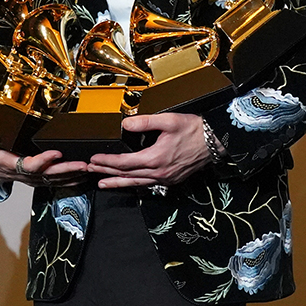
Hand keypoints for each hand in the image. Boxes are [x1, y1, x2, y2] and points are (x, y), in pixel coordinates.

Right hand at [0, 129, 88, 188]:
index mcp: (11, 165)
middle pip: (48, 175)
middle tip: (82, 164)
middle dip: (66, 170)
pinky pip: (55, 182)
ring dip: (72, 175)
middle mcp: (24, 174)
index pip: (29, 165)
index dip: (43, 160)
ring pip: (54, 179)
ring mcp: (32, 178)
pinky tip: (82, 176)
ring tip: (88, 169)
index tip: (56, 152)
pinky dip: (70, 179)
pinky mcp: (37, 178)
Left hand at [88, 112, 210, 189]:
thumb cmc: (193, 130)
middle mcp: (159, 172)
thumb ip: (145, 122)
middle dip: (106, 172)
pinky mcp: (171, 180)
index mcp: (156, 158)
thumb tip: (125, 124)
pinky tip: (128, 183)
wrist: (215, 142)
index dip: (107, 162)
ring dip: (117, 183)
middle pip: (126, 175)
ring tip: (102, 184)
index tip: (94, 159)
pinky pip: (147, 184)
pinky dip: (134, 184)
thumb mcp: (169, 121)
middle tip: (90, 171)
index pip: (124, 163)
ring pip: (136, 183)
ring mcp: (166, 179)